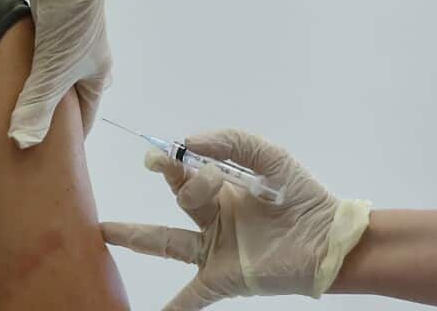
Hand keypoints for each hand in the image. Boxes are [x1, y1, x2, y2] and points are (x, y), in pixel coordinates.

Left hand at [8, 0, 116, 148]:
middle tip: (26, 131)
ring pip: (53, 76)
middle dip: (51, 114)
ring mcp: (72, 43)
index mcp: (98, 76)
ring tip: (14, 106)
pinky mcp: (54, 26)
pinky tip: (11, 74)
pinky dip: (29, 68)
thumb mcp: (51, 74)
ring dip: (37, 88)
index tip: (47, 154)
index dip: (67, 137)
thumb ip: (36, 108)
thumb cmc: (68, 29)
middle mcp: (89, 62)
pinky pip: (41, 57)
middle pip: (69, 97)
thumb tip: (22, 144)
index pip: (84, 116)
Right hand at [102, 130, 370, 309]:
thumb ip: (233, 142)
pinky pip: (193, 294)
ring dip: (137, 238)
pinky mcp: (225, 276)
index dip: (181, 157)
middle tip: (152, 161)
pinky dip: (174, 307)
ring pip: (169, 242)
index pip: (190, 170)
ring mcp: (216, 249)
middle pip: (179, 198)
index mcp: (224, 189)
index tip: (180, 150)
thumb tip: (190, 142)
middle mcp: (214, 218)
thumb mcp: (270, 157)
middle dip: (165, 177)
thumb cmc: (303, 196)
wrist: (332, 239)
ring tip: (104, 233)